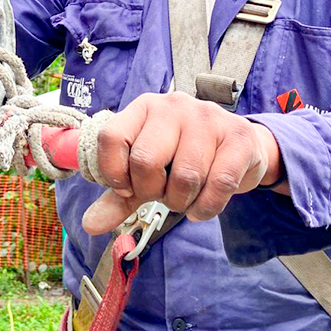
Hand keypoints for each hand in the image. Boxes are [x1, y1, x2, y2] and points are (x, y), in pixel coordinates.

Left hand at [81, 92, 281, 234]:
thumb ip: (119, 196)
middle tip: (162, 193)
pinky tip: (203, 207)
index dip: (114, 172)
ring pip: (184, 176)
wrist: (241, 148)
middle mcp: (174, 105)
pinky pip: (219, 184)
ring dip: (181, 201)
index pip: (111, 137)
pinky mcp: (239, 137)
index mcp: (144, 107)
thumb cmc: (185, 157)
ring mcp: (208, 118)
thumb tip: (90, 224)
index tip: (127, 187)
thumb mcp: (149, 172)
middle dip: (151, 191)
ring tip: (185, 197)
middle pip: (145, 160)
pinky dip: (206, 207)